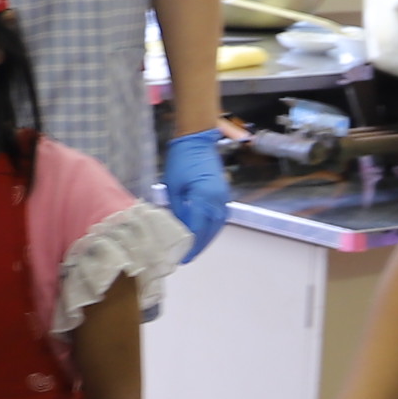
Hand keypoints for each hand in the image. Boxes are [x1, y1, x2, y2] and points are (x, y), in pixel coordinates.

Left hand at [162, 133, 231, 260]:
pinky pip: (220, 216)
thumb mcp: (173, 187)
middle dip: (199, 246)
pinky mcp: (224, 193)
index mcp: (203, 197)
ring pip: (217, 225)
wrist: (197, 140)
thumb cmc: (181, 160)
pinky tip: (203, 232)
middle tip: (187, 258)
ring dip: (207, 238)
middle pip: (209, 230)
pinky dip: (212, 227)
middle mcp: (217, 199)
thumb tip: (178, 229)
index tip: (181, 258)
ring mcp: (223, 196)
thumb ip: (178, 209)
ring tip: (195, 249)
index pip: (197, 229)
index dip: (189, 245)